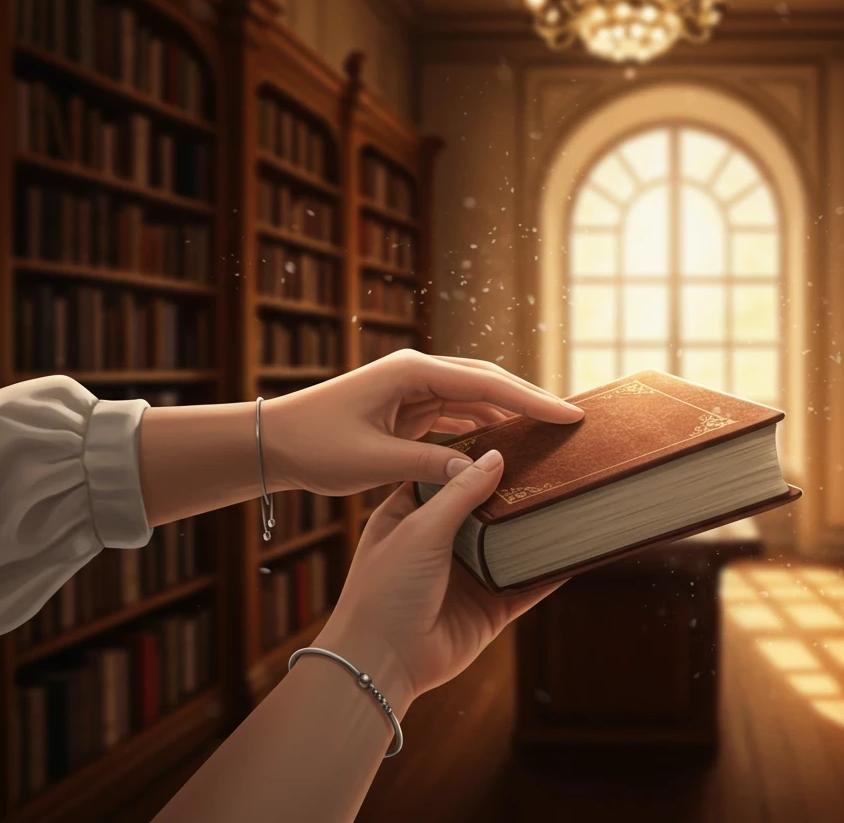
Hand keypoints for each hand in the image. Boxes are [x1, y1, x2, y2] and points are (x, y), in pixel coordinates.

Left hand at [259, 350, 581, 495]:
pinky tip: (502, 444)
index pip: (486, 384)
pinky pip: (456, 412)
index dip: (531, 400)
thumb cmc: (315, 446)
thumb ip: (428, 465)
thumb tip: (480, 472)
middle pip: (488, 382)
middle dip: (529, 400)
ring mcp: (412, 388)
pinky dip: (483, 425)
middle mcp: (417, 372)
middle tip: (569, 420)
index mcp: (411, 373)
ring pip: (474, 396)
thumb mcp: (373, 461)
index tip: (567, 414)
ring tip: (544, 433)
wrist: (274, 443)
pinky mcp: (407, 407)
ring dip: (508, 413)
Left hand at [317, 450, 558, 706]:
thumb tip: (497, 456)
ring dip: (538, 526)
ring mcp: (468, 576)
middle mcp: (441, 542)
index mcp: (411, 514)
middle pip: (487, 507)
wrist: (380, 664)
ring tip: (571, 494)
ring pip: (512, 544)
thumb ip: (460, 492)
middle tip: (552, 456)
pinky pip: (529, 584)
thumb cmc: (383, 591)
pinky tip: (578, 550)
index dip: (478, 454)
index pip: (450, 472)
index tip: (512, 431)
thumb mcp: (420, 529)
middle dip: (515, 488)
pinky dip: (552, 570)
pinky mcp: (490, 608)